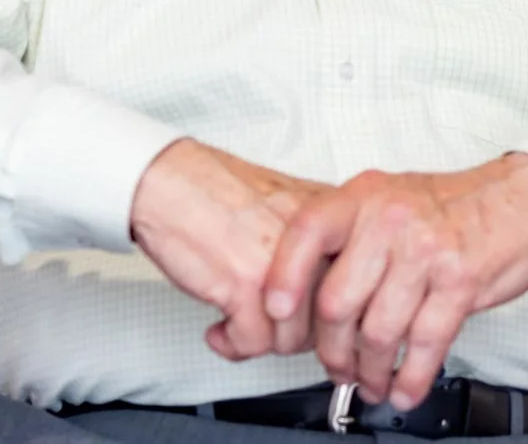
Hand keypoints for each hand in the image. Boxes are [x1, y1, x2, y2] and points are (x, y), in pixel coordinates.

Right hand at [129, 139, 329, 360]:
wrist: (170, 182)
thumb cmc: (217, 193)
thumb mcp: (286, 208)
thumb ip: (314, 246)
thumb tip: (327, 298)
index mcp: (332, 219)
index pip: (356, 285)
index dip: (328, 314)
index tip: (307, 320)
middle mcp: (315, 241)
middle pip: (328, 318)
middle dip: (294, 332)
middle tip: (268, 325)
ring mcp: (282, 264)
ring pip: (293, 339)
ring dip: (262, 342)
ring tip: (240, 326)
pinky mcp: (246, 285)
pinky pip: (253, 342)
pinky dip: (233, 344)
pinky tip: (221, 330)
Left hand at [262, 154, 527, 409]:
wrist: (520, 198)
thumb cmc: (450, 204)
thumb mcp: (387, 197)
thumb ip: (348, 235)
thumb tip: (302, 291)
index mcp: (363, 196)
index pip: (306, 234)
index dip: (284, 278)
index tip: (276, 313)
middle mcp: (390, 220)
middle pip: (338, 302)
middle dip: (333, 350)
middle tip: (338, 368)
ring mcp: (426, 251)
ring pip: (380, 331)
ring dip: (372, 371)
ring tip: (372, 382)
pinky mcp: (460, 281)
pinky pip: (426, 343)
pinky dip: (412, 378)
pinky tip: (405, 388)